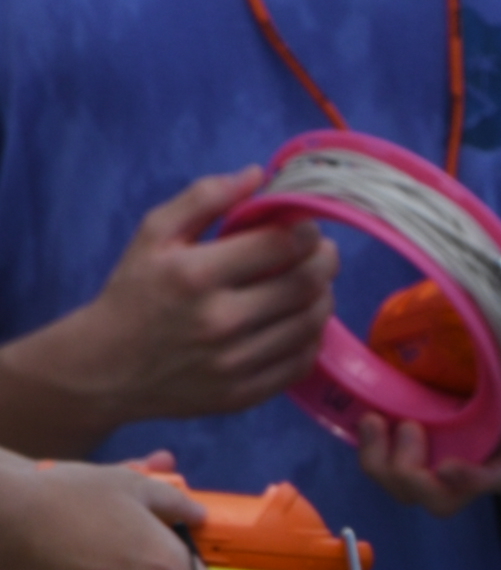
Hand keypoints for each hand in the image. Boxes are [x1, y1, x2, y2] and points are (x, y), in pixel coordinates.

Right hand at [34, 173, 330, 429]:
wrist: (105, 367)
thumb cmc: (134, 292)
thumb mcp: (154, 234)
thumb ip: (204, 198)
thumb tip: (257, 174)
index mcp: (196, 275)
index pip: (284, 246)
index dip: (308, 231)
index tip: (307, 228)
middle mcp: (220, 320)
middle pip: (306, 285)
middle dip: (325, 261)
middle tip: (322, 253)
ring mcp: (234, 362)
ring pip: (312, 324)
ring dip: (323, 298)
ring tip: (312, 284)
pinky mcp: (244, 394)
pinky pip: (302, 362)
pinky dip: (311, 337)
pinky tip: (299, 321)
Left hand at [349, 371, 500, 517]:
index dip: (474, 479)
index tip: (448, 466)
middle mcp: (484, 463)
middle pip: (442, 500)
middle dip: (412, 476)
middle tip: (407, 426)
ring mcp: (453, 462)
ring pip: (408, 490)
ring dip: (382, 463)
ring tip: (374, 420)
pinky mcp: (427, 454)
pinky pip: (392, 469)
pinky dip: (373, 452)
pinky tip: (368, 417)